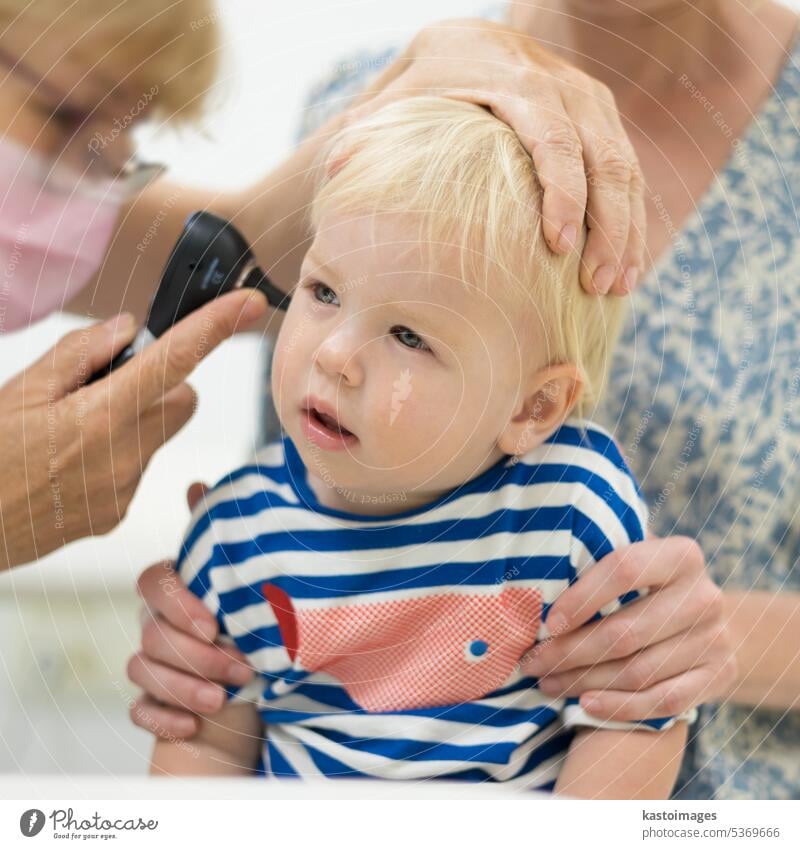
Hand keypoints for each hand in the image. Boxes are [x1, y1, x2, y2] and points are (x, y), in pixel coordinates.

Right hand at [0, 288, 265, 570]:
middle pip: (182, 401)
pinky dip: (118, 455)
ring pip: (158, 434)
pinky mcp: (118, 513)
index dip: (216, 328)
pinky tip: (72, 463)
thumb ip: (79, 355)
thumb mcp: (19, 390)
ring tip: (74, 432)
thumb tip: (127, 329)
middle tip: (107, 387)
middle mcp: (123, 456)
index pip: (174, 361)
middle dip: (161, 385)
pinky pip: (138, 468)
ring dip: (133, 421)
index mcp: (100, 416)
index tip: (249, 305)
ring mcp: (124, 489)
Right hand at [127, 483, 254, 739]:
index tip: (215, 624)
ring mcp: (152, 664)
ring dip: (185, 687)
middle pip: (152, 633)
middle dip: (198, 655)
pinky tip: (192, 725)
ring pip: (142, 670)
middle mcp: (156, 624)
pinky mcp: (154, 702)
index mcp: (175, 591)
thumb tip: (197, 485)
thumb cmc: (250, 620)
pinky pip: (139, 711)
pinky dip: (164, 719)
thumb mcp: (244, 578)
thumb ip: (219, 539)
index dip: (177, 604)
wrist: (261, 679)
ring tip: (224, 698)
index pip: (152, 582)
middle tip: (241, 667)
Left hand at [345, 18, 644, 294]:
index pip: (551, 134)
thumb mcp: (396, 98)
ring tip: (617, 287)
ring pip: (625, 167)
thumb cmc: (425, 84)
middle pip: (603, 155)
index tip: (559, 245)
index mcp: (513, 78)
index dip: (562, 190)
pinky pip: (629, 172)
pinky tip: (626, 266)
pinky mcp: (600, 120)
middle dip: (607, 224)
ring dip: (626, 229)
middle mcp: (562, 85)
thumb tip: (334, 170)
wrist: (467, 46)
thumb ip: (369, 131)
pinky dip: (632, 220)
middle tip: (597, 284)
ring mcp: (588, 101)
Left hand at [520, 536, 737, 719]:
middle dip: (570, 651)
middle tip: (533, 661)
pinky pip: (663, 702)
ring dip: (585, 681)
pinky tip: (586, 703)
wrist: (715, 622)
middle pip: (626, 632)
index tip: (549, 622)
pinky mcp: (719, 676)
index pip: (625, 570)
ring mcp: (715, 639)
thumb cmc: (653, 585)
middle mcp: (704, 597)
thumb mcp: (638, 560)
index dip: (582, 597)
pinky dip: (620, 707)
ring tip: (548, 681)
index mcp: (680, 556)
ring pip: (638, 671)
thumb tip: (542, 574)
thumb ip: (601, 557)